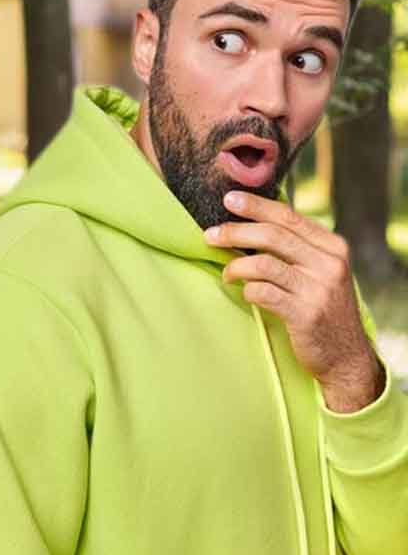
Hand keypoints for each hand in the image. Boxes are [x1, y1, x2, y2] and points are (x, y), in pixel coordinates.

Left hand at [206, 191, 383, 411]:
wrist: (345, 355)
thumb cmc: (322, 308)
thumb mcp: (320, 272)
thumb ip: (297, 248)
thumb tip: (252, 222)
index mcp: (333, 247)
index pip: (289, 217)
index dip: (256, 206)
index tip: (229, 199)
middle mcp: (329, 264)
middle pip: (273, 236)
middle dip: (235, 232)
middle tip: (210, 235)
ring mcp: (318, 289)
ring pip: (263, 264)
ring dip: (235, 265)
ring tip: (226, 273)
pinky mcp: (305, 314)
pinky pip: (262, 292)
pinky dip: (247, 289)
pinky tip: (244, 291)